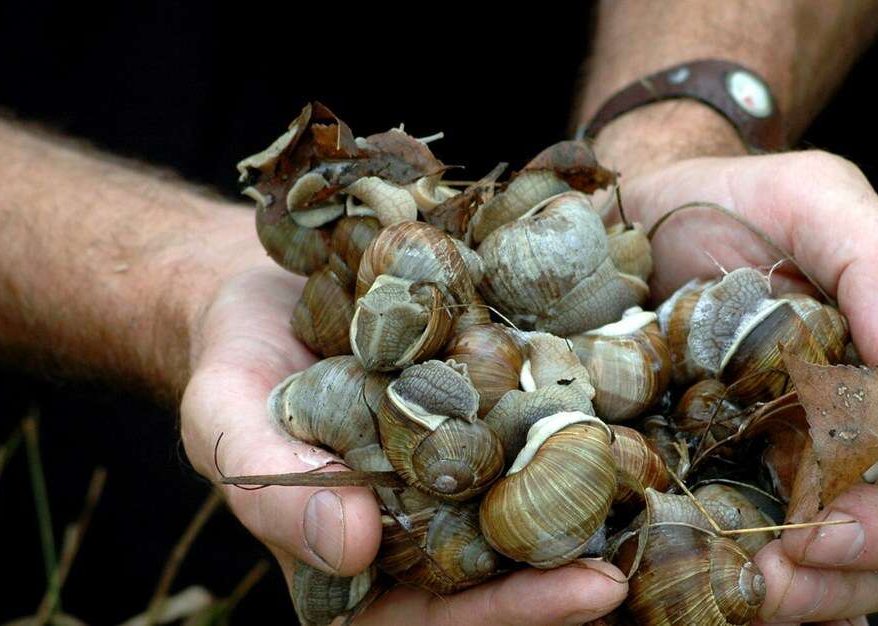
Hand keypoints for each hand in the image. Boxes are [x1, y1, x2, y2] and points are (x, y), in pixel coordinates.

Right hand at [176, 226, 625, 623]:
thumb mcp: (226, 419)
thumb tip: (346, 547)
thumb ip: (272, 486)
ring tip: (650, 491)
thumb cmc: (233, 364)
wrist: (265, 284)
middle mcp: (425, 522)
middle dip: (566, 578)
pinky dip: (585, 424)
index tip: (586, 595)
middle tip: (632, 566)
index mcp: (362, 559)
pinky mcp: (489, 404)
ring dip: (589, 504)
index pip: (441, 613)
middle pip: (504, 571)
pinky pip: (539, 426)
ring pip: (535, 505)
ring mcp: (462, 466)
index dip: (513, 613)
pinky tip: (636, 407)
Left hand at [614, 150, 877, 621]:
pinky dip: (799, 593)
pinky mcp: (796, 504)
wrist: (644, 246)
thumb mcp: (813, 198)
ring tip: (767, 574)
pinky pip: (830, 579)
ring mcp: (862, 470)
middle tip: (817, 526)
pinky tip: (749, 585)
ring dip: (844, 579)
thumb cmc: (742, 210)